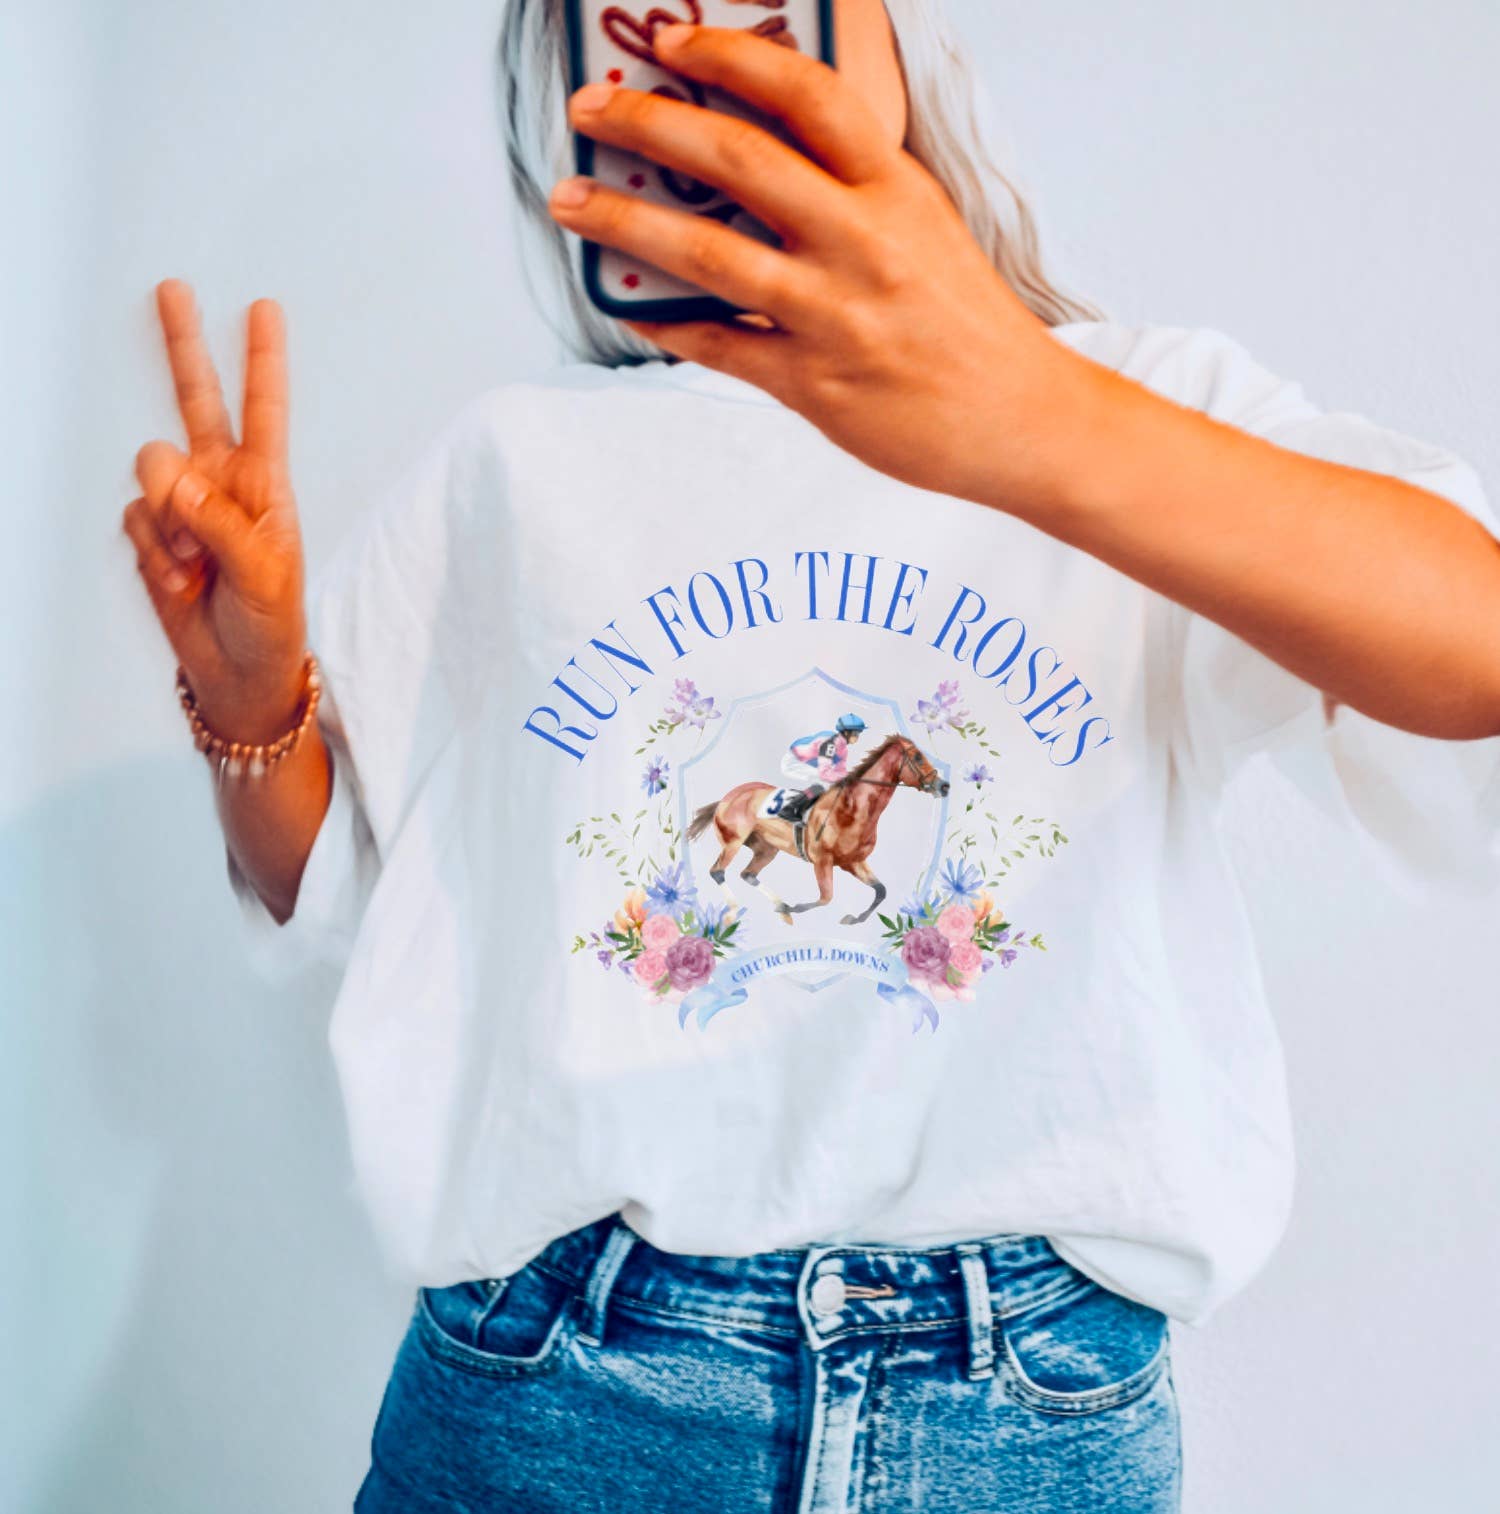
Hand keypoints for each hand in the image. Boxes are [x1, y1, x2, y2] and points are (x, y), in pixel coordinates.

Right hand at [123, 280, 309, 742]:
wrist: (239, 670)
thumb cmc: (271, 621)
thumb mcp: (263, 572)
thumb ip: (219, 520)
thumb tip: (173, 474)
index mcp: (266, 484)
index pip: (264, 411)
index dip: (262, 361)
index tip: (263, 309)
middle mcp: (222, 481)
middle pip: (196, 401)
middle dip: (183, 345)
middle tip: (172, 289)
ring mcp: (183, 504)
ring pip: (152, 472)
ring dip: (171, 522)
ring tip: (199, 565)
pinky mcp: (152, 531)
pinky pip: (135, 518)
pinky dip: (154, 552)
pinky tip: (180, 578)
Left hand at [547, 22, 1090, 508]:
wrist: (1019, 418)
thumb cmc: (966, 323)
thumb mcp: (925, 228)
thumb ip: (852, 192)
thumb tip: (752, 165)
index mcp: (895, 191)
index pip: (808, 95)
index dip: (733, 56)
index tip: (675, 41)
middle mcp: (862, 244)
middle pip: (738, 161)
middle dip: (649, 125)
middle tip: (590, 109)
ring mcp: (834, 317)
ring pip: (707, 256)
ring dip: (624, 221)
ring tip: (570, 200)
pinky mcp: (813, 386)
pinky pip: (718, 345)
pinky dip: (666, 323)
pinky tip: (632, 306)